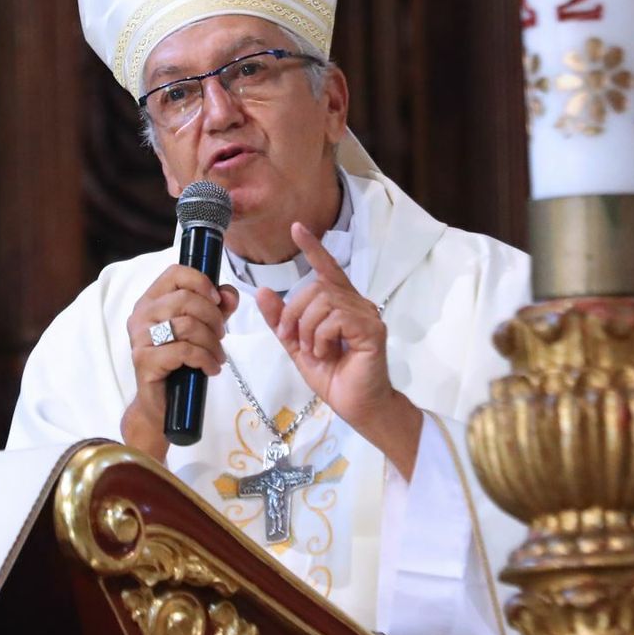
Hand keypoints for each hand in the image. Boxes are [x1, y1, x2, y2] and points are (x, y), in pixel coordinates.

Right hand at [121, 264, 239, 459]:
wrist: (162, 403)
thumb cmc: (181, 362)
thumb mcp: (204, 328)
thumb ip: (217, 307)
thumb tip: (228, 294)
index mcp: (152, 300)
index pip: (175, 273)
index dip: (201, 281)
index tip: (217, 300)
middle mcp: (141, 314)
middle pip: (185, 299)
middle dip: (213, 317)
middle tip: (221, 335)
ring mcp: (140, 337)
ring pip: (187, 325)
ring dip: (212, 342)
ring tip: (218, 356)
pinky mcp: (144, 360)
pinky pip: (184, 351)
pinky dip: (205, 359)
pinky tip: (211, 368)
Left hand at [256, 223, 420, 476]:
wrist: (357, 406)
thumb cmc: (334, 377)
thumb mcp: (297, 346)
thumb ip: (281, 320)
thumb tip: (262, 291)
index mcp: (341, 305)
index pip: (327, 269)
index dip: (312, 248)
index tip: (297, 228)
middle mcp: (356, 304)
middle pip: (315, 287)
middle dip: (293, 312)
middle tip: (290, 338)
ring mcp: (366, 315)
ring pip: (323, 302)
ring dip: (306, 328)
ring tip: (313, 351)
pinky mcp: (371, 330)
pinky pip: (335, 318)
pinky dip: (320, 337)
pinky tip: (326, 353)